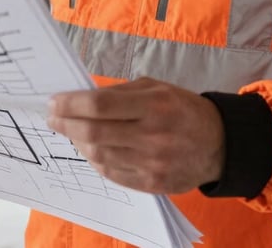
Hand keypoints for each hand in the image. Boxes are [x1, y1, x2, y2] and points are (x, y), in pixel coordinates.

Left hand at [46, 76, 224, 193]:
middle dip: (66, 124)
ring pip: (99, 155)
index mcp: (153, 104)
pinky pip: (111, 173)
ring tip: (70, 131)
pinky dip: (95, 159)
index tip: (54, 101)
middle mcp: (152, 135)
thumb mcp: (156, 87)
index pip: (100, 105)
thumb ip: (121, 93)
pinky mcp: (150, 184)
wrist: (218, 144)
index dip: (71, 104)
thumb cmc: (182, 108)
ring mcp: (151, 163)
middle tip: (53, 117)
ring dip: (78, 142)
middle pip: (95, 133)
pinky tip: (90, 147)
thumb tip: (83, 98)